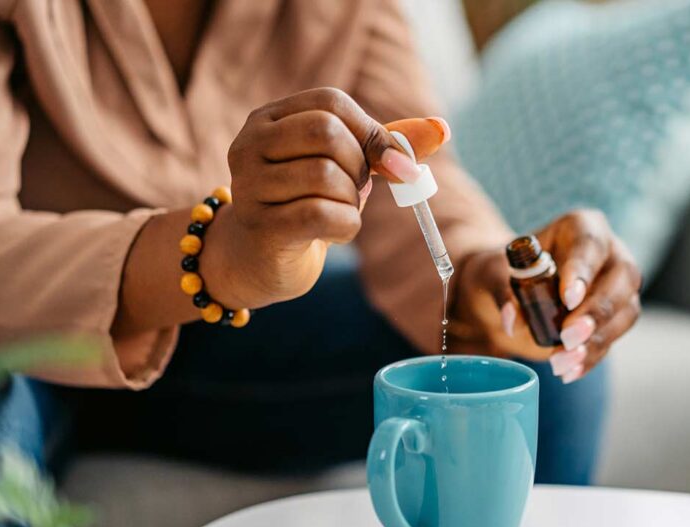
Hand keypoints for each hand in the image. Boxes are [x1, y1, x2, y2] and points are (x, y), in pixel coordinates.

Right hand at [203, 87, 449, 309]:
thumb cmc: (303, 203)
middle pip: (327, 134)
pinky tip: (335, 233)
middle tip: (357, 188)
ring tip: (340, 210)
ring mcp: (248, 187)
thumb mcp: (341, 167)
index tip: (392, 163)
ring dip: (352, 200)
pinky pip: (323, 215)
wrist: (257, 260)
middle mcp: (248, 146)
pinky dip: (346, 226)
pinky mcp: (260, 227)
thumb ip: (384, 146)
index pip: (330, 103)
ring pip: (327, 176)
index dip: (371, 131)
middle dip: (360, 165)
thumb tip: (441, 130)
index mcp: (267, 120)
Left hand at [453, 209, 641, 382]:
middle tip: (568, 338)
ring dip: (596, 341)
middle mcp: (610, 253)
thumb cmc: (503, 272)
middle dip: (597, 312)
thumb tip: (512, 320)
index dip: (582, 271)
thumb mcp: (494, 274)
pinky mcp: (615, 317)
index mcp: (582, 228)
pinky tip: (569, 371)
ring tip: (562, 362)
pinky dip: (591, 357)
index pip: (590, 244)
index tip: (568, 299)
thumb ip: (503, 291)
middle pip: (622, 278)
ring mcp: (618, 287)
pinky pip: (612, 338)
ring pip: (625, 312)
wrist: (509, 293)